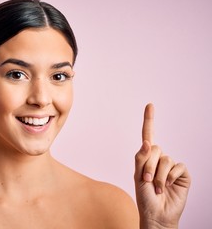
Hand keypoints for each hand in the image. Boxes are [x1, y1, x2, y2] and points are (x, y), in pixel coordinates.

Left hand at [134, 104, 190, 228]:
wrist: (156, 215)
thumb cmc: (144, 197)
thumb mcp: (137, 177)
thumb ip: (140, 158)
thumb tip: (147, 141)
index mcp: (146, 158)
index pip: (148, 136)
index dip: (149, 120)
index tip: (150, 105)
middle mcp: (159, 159)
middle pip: (154, 148)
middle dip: (148, 165)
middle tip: (146, 180)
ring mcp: (171, 166)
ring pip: (165, 159)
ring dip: (157, 175)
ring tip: (156, 187)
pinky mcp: (182, 174)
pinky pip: (177, 166)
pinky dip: (169, 177)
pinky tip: (167, 186)